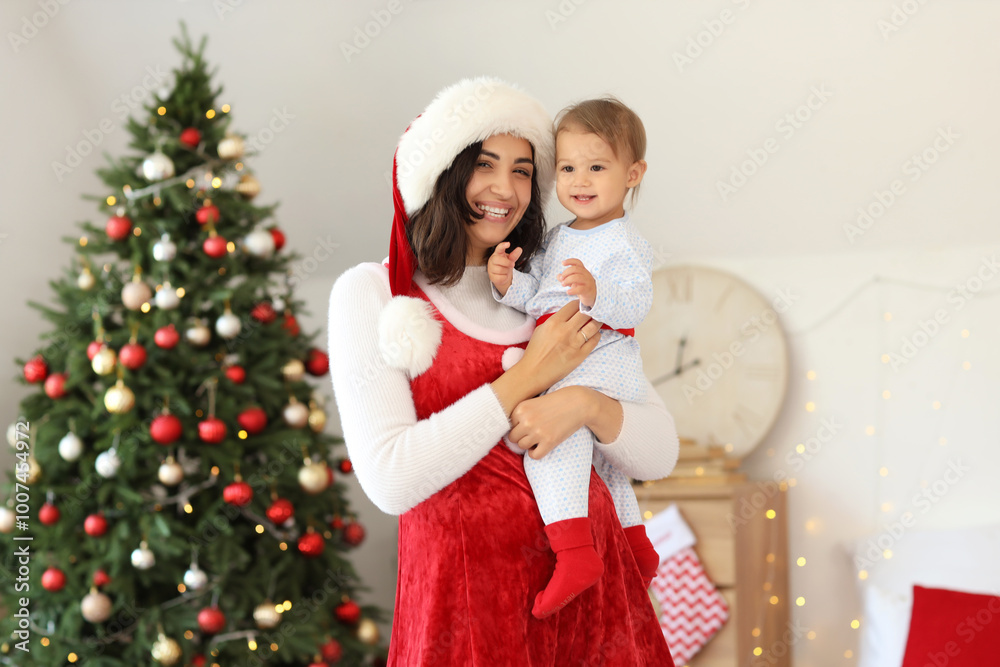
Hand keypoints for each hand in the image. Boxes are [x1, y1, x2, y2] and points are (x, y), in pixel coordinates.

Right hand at [488, 242, 522, 295]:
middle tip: (512, 265)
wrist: (501, 276)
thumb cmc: (505, 265)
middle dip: (507, 263)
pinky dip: (504, 277)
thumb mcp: (510, 259)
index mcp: (498, 253)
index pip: (499, 248)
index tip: (508, 244)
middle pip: (497, 259)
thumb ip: (514, 255)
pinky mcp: (492, 276)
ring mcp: (491, 268)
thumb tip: (519, 249)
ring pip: (500, 270)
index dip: (503, 245)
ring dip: (506, 271)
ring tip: (506, 270)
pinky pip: (500, 277)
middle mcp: (492, 260)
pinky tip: (503, 276)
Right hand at [490, 300, 601, 415]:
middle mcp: (565, 331)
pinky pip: (595, 340)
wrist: (533, 372)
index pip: (573, 305)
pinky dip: (596, 335)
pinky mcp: (580, 355)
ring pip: (594, 326)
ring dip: (597, 321)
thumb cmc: (535, 351)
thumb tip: (569, 314)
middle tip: (593, 311)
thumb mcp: (541, 329)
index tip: (582, 306)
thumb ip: (556, 320)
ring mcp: (574, 343)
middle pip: (586, 313)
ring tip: (597, 321)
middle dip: (590, 311)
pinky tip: (593, 334)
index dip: (580, 304)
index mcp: (554, 322)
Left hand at [509, 386, 596, 458]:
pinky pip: (534, 455)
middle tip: (532, 433)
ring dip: (528, 444)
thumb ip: (521, 414)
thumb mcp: (534, 402)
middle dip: (521, 436)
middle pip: (513, 437)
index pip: (509, 425)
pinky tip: (540, 447)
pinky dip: (535, 453)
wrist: (577, 403)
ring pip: (522, 446)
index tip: (528, 424)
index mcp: (521, 409)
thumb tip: (509, 434)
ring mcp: (537, 432)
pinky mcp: (549, 442)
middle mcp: (526, 420)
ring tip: (538, 438)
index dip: (518, 426)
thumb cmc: (555, 402)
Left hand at [558, 258, 596, 306]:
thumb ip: (565, 278)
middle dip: (566, 273)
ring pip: (577, 277)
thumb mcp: (573, 281)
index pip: (578, 262)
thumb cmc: (581, 286)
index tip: (562, 263)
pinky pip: (580, 289)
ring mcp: (588, 281)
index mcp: (583, 270)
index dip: (570, 261)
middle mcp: (586, 274)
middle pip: (575, 269)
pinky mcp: (587, 290)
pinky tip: (568, 292)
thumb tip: (558, 276)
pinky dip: (572, 290)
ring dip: (567, 280)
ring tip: (563, 285)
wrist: (592, 296)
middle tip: (561, 279)